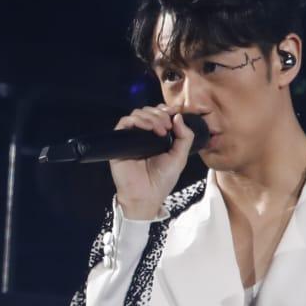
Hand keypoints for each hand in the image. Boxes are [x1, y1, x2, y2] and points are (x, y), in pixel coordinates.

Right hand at [110, 105, 199, 220]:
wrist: (146, 195)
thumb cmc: (162, 180)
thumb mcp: (180, 157)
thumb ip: (185, 136)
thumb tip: (178, 116)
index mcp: (157, 137)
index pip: (159, 114)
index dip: (166, 110)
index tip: (175, 112)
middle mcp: (143, 135)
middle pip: (148, 111)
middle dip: (160, 114)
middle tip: (167, 126)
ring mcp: (131, 138)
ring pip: (137, 114)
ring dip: (151, 117)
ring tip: (160, 130)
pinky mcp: (120, 142)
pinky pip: (124, 123)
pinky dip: (137, 120)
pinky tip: (148, 128)